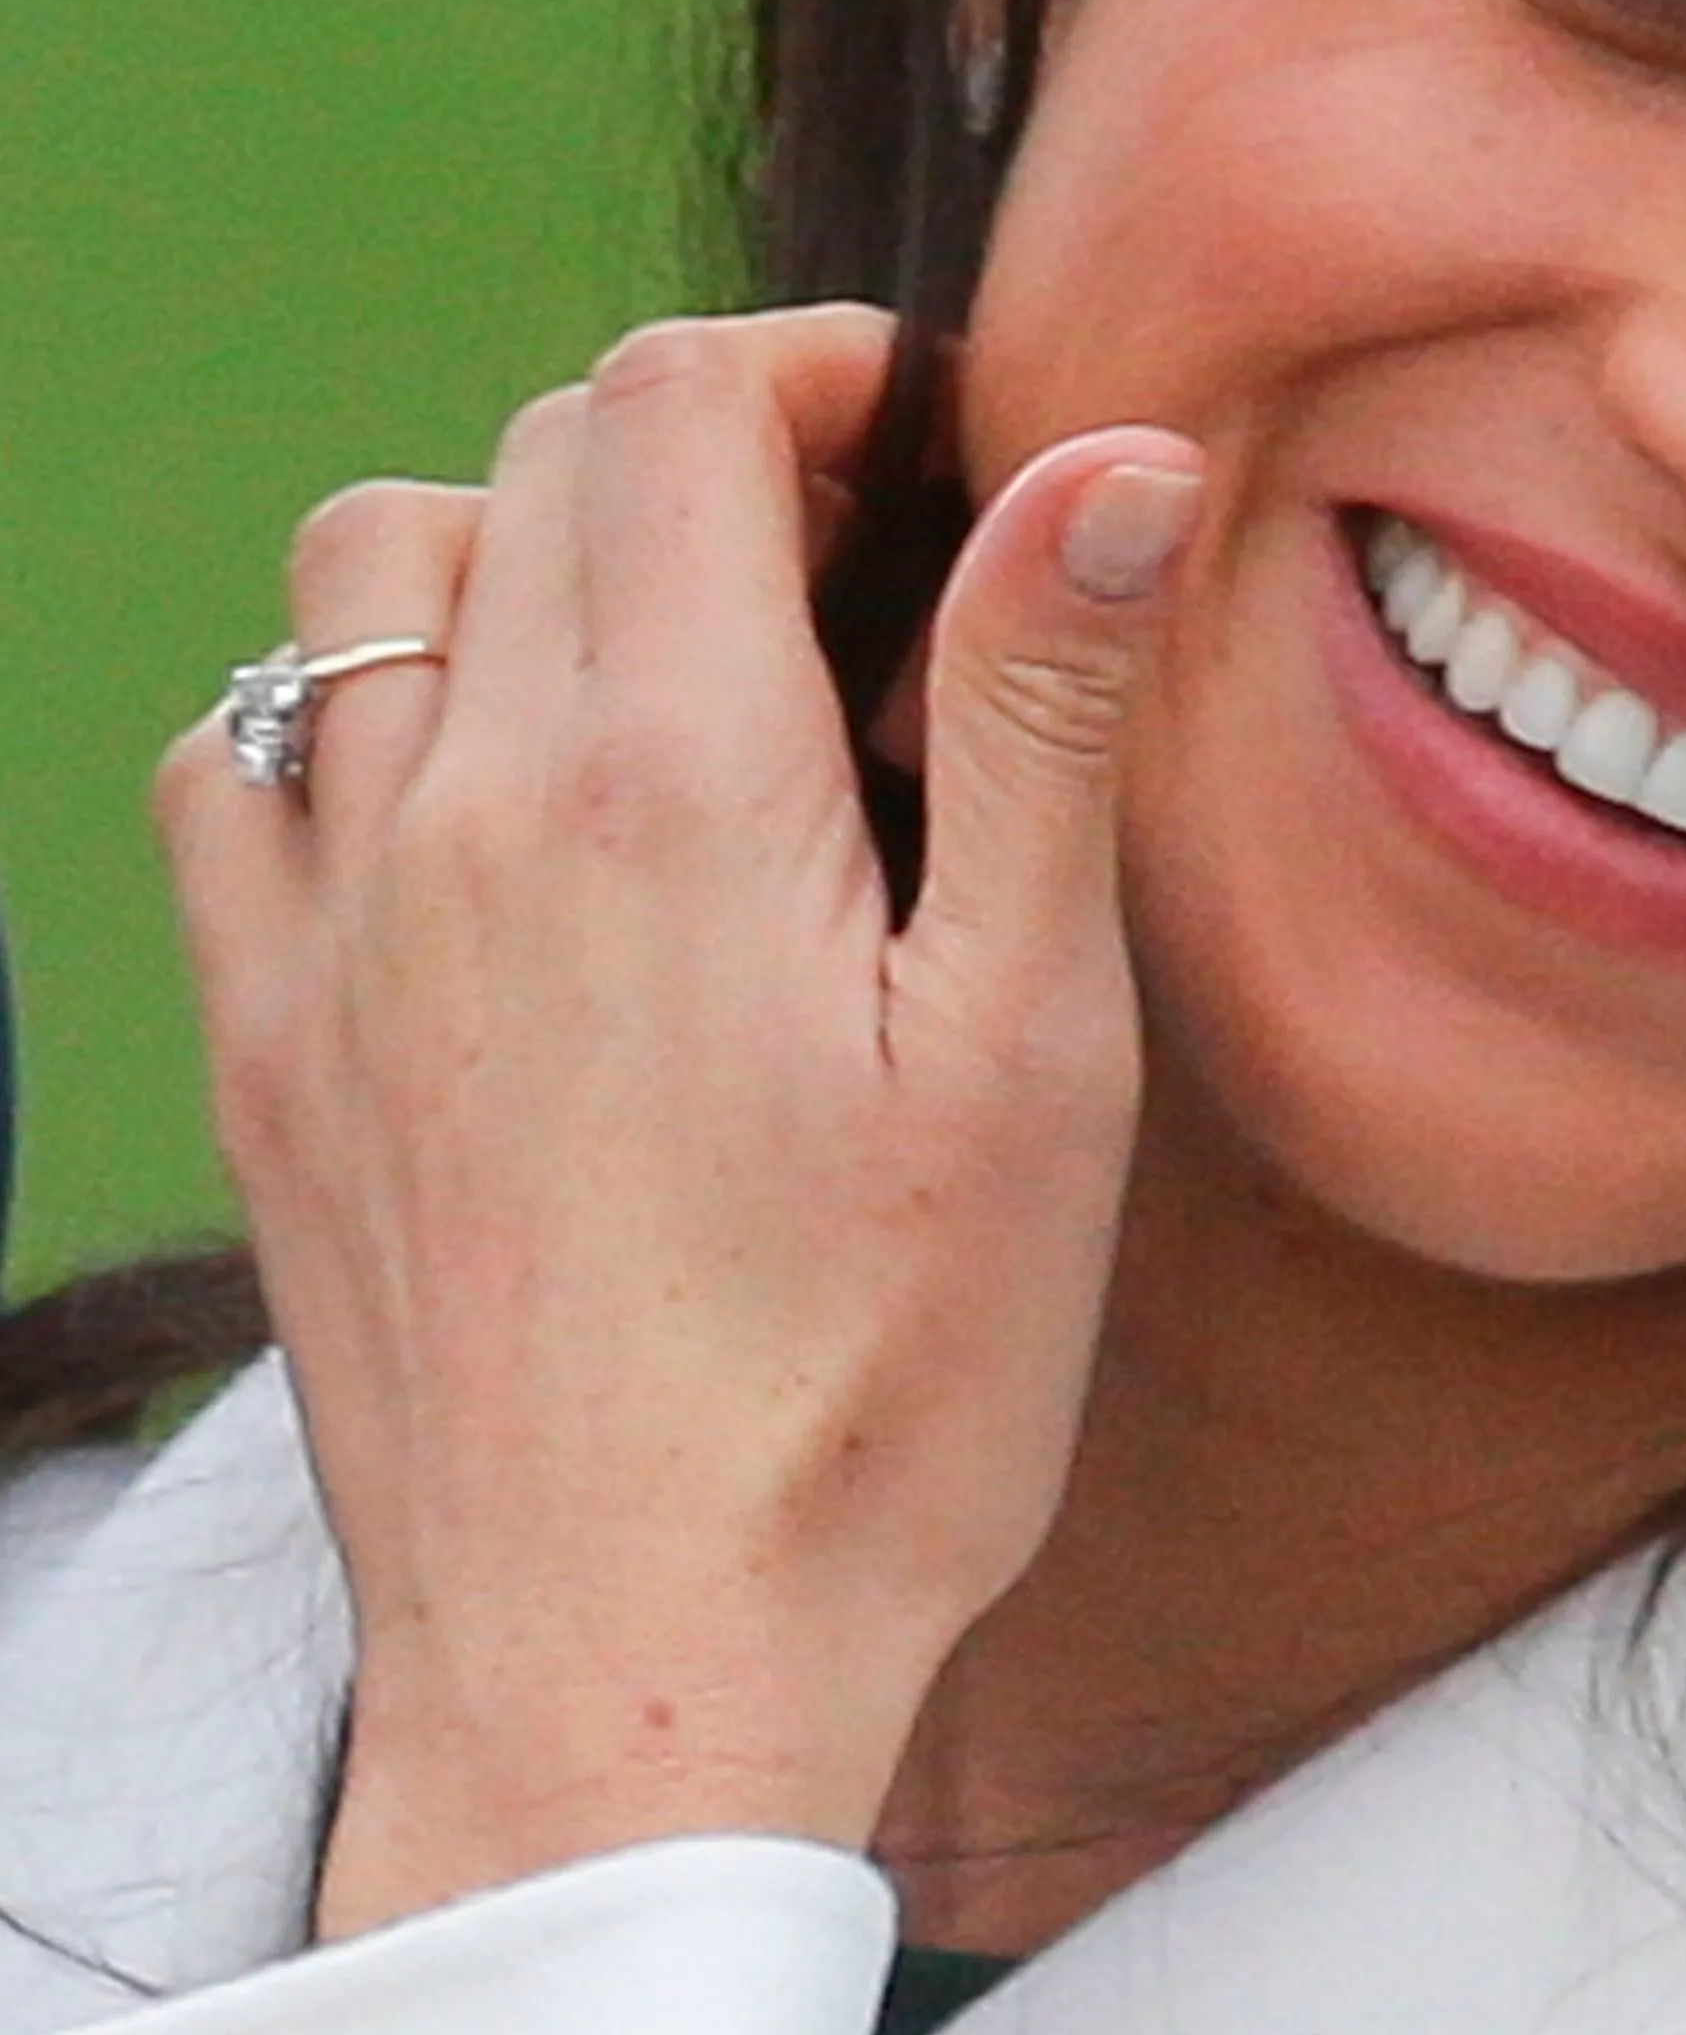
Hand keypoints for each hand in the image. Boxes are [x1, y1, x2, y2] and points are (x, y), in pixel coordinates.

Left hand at [153, 304, 1200, 1936]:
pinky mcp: (266, 1053)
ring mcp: (330, 934)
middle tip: (863, 579)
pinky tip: (479, 814)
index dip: (818, 368)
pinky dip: (344, 714)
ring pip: (361, 580)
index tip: (935, 446)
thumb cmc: (880, 1386)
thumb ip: (1037, 723)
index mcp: (672, 791)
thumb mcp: (1034, 1049)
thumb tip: (1107, 464)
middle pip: (532, 464)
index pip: (676, 407)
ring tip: (672, 675)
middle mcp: (460, 819)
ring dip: (517, 554)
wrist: (633, 1666)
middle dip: (704, 453)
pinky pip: (229, 767)